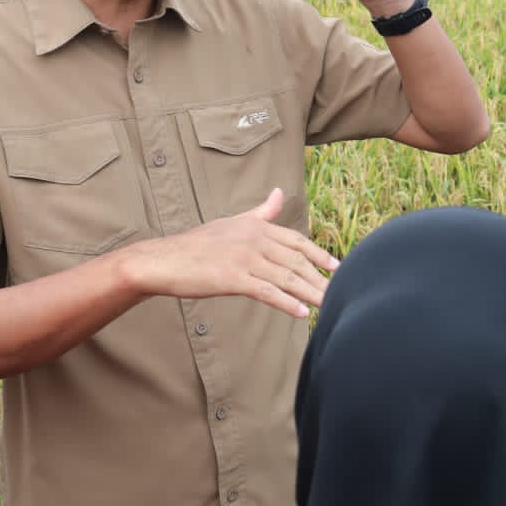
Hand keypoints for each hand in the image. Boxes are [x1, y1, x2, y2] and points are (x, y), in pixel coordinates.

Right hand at [117, 188, 337, 317]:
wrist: (163, 260)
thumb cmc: (198, 245)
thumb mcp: (233, 222)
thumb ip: (260, 212)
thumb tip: (279, 193)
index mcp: (256, 226)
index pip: (296, 241)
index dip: (319, 254)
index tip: (338, 267)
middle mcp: (254, 239)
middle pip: (296, 261)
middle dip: (321, 277)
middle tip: (342, 291)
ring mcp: (244, 258)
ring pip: (286, 277)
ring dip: (310, 293)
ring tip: (329, 305)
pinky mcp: (232, 278)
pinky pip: (266, 291)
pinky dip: (286, 302)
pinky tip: (302, 312)